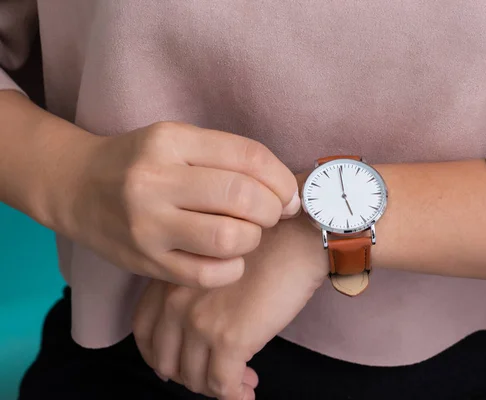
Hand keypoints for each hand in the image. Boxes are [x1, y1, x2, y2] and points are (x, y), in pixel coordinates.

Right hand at [61, 121, 299, 287]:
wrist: (77, 187)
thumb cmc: (141, 162)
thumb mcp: (178, 141)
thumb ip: (230, 159)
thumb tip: (287, 194)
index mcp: (170, 140)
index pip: (249, 158)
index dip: (281, 180)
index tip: (287, 194)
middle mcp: (155, 180)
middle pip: (243, 198)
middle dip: (271, 210)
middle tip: (269, 214)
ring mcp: (148, 225)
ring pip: (229, 239)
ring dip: (253, 239)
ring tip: (246, 233)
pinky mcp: (145, 262)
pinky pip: (208, 275)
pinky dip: (232, 268)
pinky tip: (229, 258)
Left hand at [133, 216, 327, 398]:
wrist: (298, 236)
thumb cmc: (268, 243)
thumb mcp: (214, 259)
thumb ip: (195, 289)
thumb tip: (201, 336)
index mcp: (169, 280)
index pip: (144, 331)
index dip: (160, 355)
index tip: (181, 363)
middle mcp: (175, 302)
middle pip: (166, 360)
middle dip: (191, 376)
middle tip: (218, 376)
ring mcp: (200, 321)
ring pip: (195, 378)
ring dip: (216, 388)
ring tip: (242, 381)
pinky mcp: (229, 338)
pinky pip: (223, 385)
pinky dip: (235, 395)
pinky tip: (248, 391)